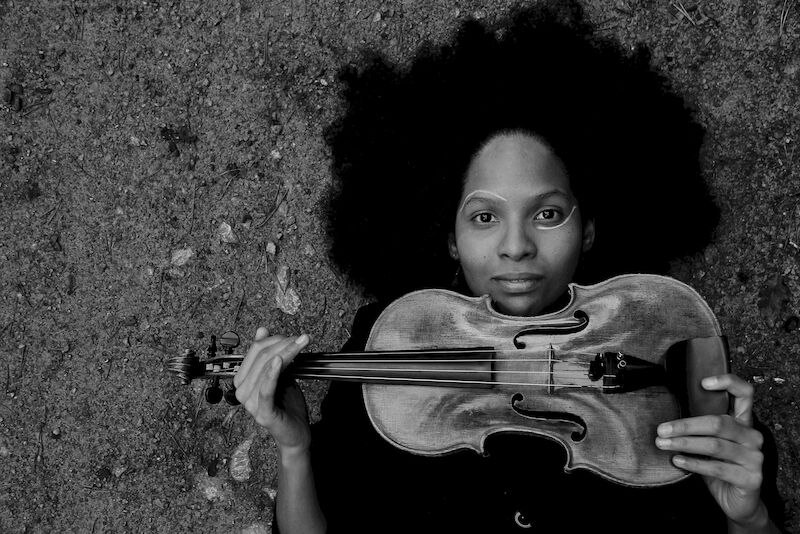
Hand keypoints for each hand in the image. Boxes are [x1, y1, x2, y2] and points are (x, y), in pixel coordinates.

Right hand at [234, 327, 311, 454]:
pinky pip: (266, 389)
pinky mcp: (263, 413)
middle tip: (302, 339)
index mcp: (242, 380)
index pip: (254, 351)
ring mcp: (250, 403)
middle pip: (261, 358)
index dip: (274, 340)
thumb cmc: (287, 402)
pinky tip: (280, 360)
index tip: (293, 336)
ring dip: (286, 353)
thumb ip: (270, 354)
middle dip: (283, 345)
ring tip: (300, 344)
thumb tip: (261, 330)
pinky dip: (272, 373)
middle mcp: (241, 391)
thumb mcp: (279, 374)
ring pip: (266, 369)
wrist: (296, 432)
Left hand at [655, 373, 767, 526]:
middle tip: (661, 429)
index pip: (745, 393)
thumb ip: (701, 428)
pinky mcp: (751, 479)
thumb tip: (666, 418)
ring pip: (715, 445)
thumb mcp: (711, 444)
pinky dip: (694, 464)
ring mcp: (755, 458)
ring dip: (685, 444)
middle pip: (718, 423)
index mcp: (744, 422)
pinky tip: (677, 461)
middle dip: (686, 425)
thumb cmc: (720, 467)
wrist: (738, 502)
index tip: (703, 383)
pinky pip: (717, 468)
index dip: (727, 383)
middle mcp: (752, 437)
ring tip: (663, 444)